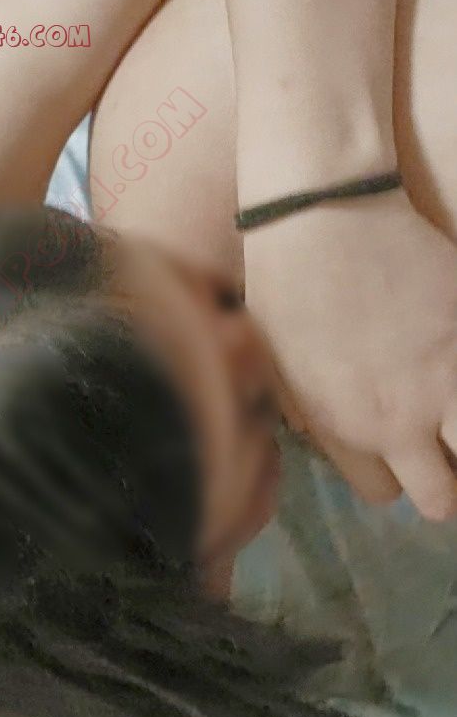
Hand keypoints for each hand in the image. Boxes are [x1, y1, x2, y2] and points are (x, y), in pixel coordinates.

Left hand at [244, 190, 456, 520]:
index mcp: (345, 434)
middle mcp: (400, 424)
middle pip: (441, 498)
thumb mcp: (278, 370)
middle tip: (441, 450)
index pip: (385, 492)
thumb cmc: (284, 287)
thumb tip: (323, 433)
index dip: (391, 472)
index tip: (396, 449)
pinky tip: (455, 371)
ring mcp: (444, 383)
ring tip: (453, 417)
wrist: (324, 218)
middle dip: (443, 482)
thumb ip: (311, 416)